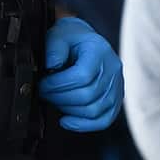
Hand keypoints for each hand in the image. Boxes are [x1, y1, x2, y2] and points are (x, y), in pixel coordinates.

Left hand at [39, 17, 122, 132]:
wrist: (85, 42)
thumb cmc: (70, 39)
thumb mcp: (59, 34)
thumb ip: (54, 48)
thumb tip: (51, 66)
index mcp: (100, 50)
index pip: (83, 76)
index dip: (59, 85)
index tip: (43, 84)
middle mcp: (113, 69)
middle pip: (88, 95)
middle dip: (60, 98)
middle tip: (43, 94)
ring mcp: (117, 86)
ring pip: (94, 110)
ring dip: (69, 110)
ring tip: (55, 100)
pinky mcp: (115, 100)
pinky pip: (103, 120)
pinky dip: (83, 125)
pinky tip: (66, 120)